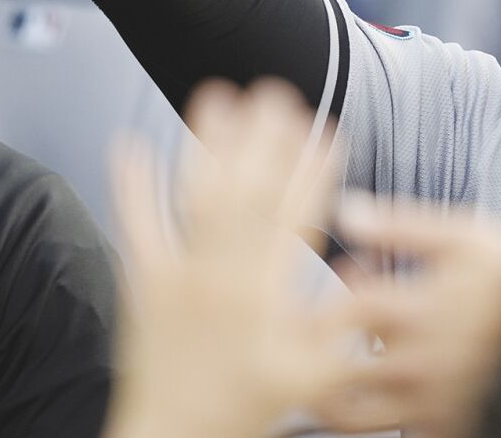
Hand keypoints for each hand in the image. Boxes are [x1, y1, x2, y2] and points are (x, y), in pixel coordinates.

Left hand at [103, 79, 357, 437]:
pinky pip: (136, 225)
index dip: (314, 171)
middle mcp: (221, 276)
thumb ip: (344, 323)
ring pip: (195, 197)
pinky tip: (129, 143)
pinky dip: (132, 184)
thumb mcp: (312, 375)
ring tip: (215, 97)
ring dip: (206, 144)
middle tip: (275, 94)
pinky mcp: (143, 282)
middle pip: (247, 194)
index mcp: (264, 295)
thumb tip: (370, 273)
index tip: (327, 132)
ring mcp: (178, 275)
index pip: (296, 218)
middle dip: (264, 140)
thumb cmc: (241, 410)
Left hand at [314, 200, 500, 436]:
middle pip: (334, 369)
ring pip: (353, 415)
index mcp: (419, 311)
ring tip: (336, 374)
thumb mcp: (465, 235)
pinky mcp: (443, 425)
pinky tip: (386, 391)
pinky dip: (378, 414)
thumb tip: (347, 210)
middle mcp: (417, 364)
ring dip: (333, 395)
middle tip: (317, 336)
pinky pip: (393, 431)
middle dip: (319, 351)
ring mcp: (428, 402)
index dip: (336, 290)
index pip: (345, 307)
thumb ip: (402, 224)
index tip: (349, 280)